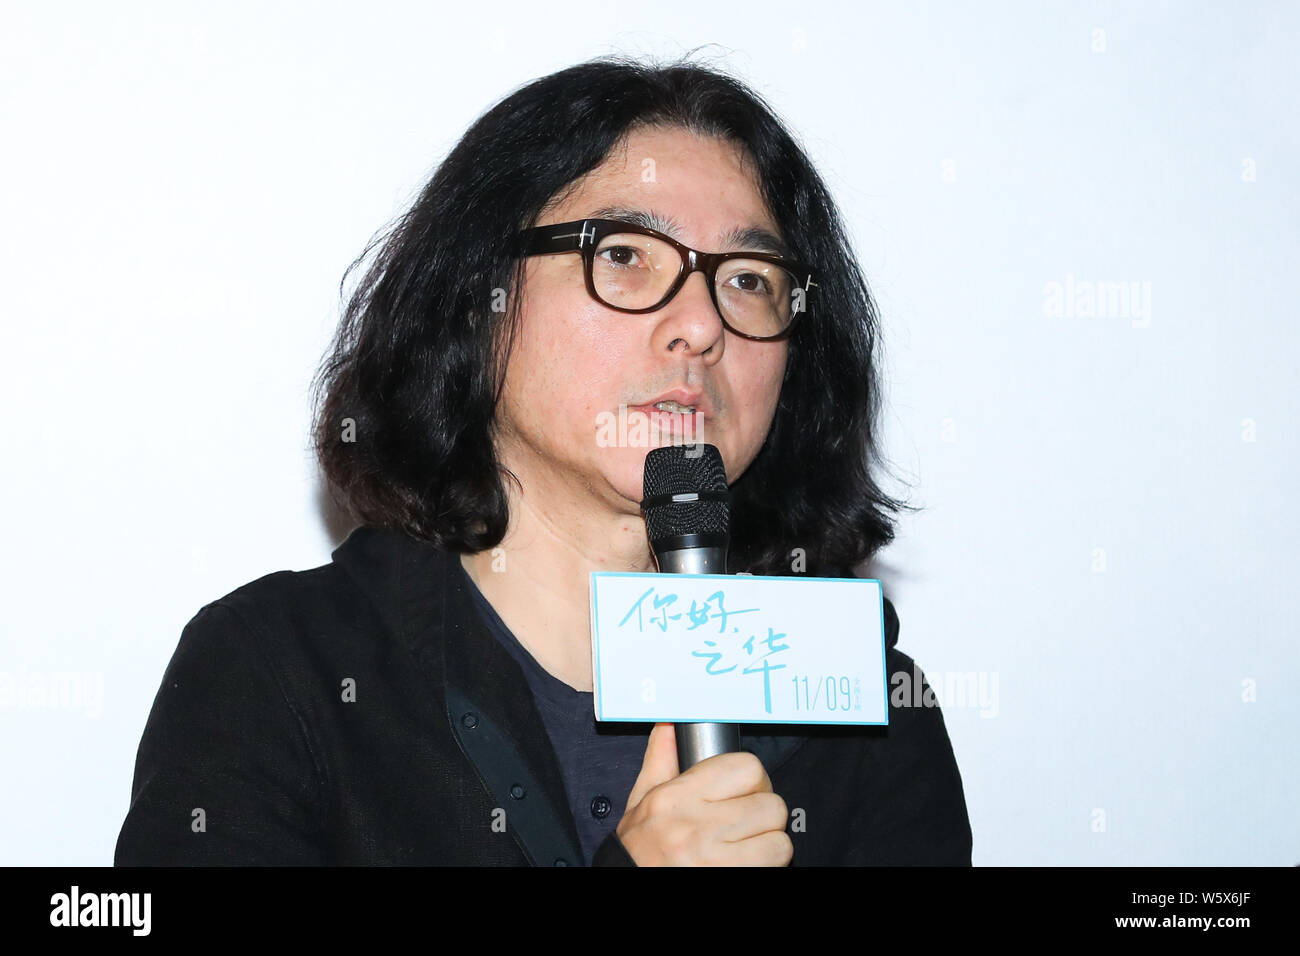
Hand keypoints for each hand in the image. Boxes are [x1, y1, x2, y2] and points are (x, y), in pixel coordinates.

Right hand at [615, 722, 792, 865]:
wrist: (627, 882)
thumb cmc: (639, 851)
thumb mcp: (641, 803)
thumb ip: (660, 759)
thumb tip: (669, 723)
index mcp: (676, 798)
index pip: (746, 768)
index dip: (754, 780)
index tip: (746, 793)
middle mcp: (696, 827)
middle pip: (771, 804)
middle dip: (764, 815)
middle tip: (747, 824)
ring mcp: (715, 858)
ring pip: (779, 839)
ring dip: (768, 844)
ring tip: (746, 847)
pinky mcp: (731, 877)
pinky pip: (775, 864)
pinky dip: (768, 864)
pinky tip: (746, 863)